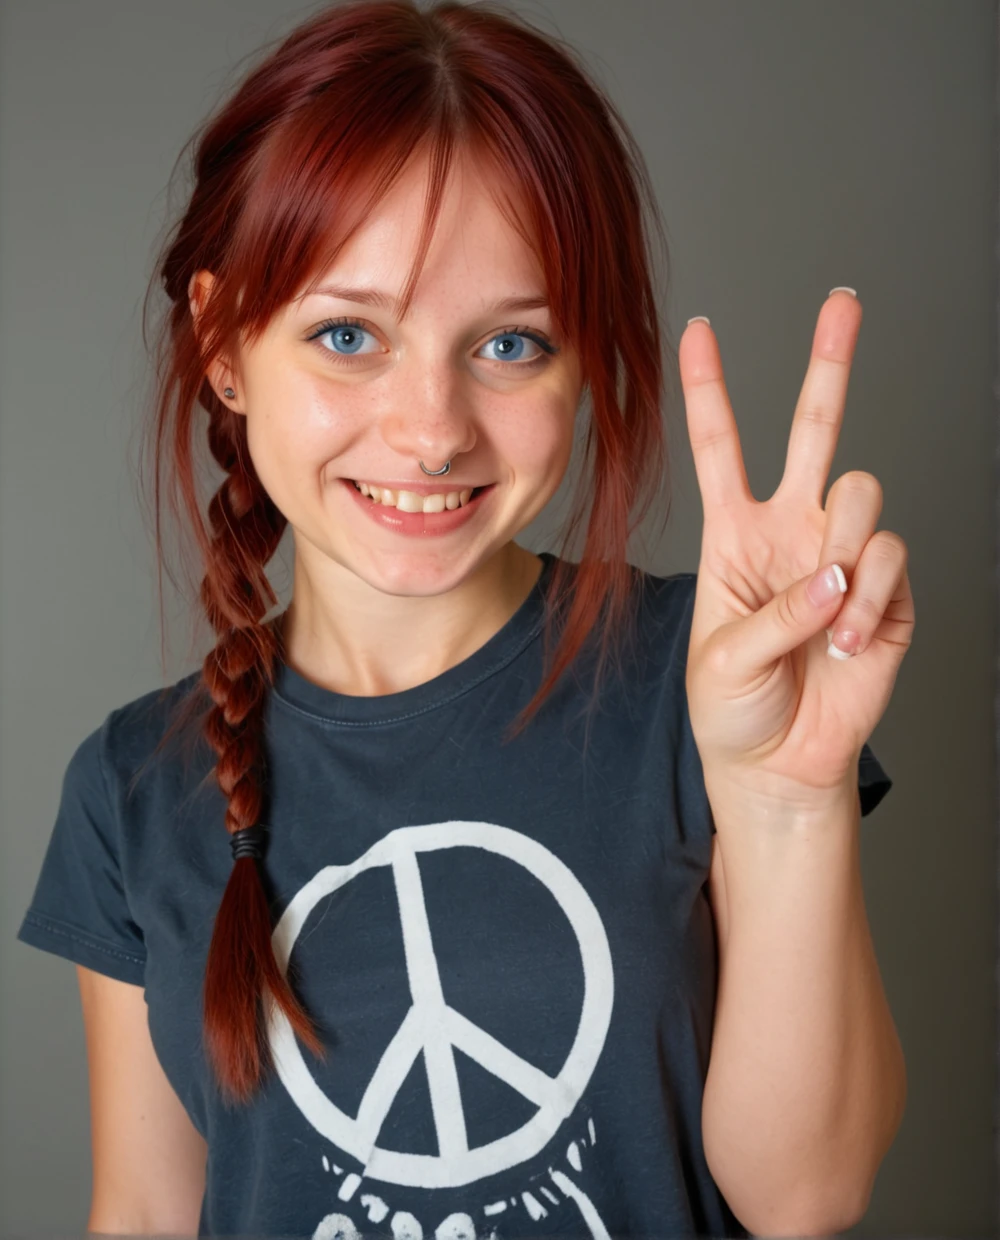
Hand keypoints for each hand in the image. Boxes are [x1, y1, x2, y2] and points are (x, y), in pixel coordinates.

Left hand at [679, 290, 913, 811]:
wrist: (777, 763)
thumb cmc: (733, 708)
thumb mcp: (721, 659)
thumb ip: (776, 611)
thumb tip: (835, 575)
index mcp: (736, 535)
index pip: (721, 447)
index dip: (708, 389)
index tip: (697, 331)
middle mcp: (793, 531)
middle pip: (815, 430)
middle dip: (830, 363)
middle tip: (843, 303)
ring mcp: (842, 557)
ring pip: (861, 493)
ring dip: (842, 547)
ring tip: (825, 609)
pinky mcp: (888, 593)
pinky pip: (889, 561)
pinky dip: (868, 600)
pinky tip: (847, 639)